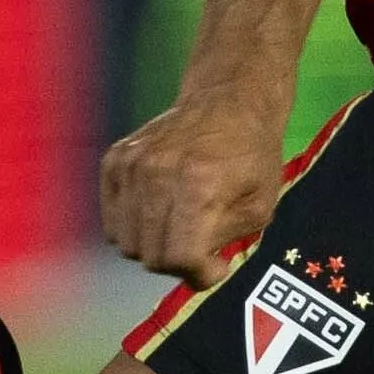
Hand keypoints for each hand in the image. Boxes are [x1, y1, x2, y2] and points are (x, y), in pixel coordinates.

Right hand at [100, 92, 293, 288]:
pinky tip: (160, 211)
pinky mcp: (114, 161)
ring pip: (126, 243)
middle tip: (201, 246)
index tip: (215, 267)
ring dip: (154, 246)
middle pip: (150, 256)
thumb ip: (226, 241)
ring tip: (180, 227)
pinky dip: (135, 226)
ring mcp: (130, 166)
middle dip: (178, 262)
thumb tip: (196, 268)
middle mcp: (156, 174)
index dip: (199, 274)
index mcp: (198, 185)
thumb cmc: (252, 154)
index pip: (178, 257)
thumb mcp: (260, 205)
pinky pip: (113, 220)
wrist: (227, 99)